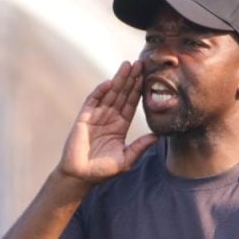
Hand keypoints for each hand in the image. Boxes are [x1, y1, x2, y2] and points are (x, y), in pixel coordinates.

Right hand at [57, 60, 157, 185]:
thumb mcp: (126, 159)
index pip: (131, 104)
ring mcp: (96, 117)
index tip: (147, 76)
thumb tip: (157, 136)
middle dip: (131, 79)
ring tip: (128, 65)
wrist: (80, 176)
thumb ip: (140, 147)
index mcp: (120, 126)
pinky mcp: (84, 118)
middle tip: (141, 63)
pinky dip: (100, 92)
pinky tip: (109, 82)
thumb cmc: (102, 171)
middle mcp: (109, 118)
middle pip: (122, 94)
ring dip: (119, 80)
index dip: (138, 90)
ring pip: (110, 94)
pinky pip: (93, 101)